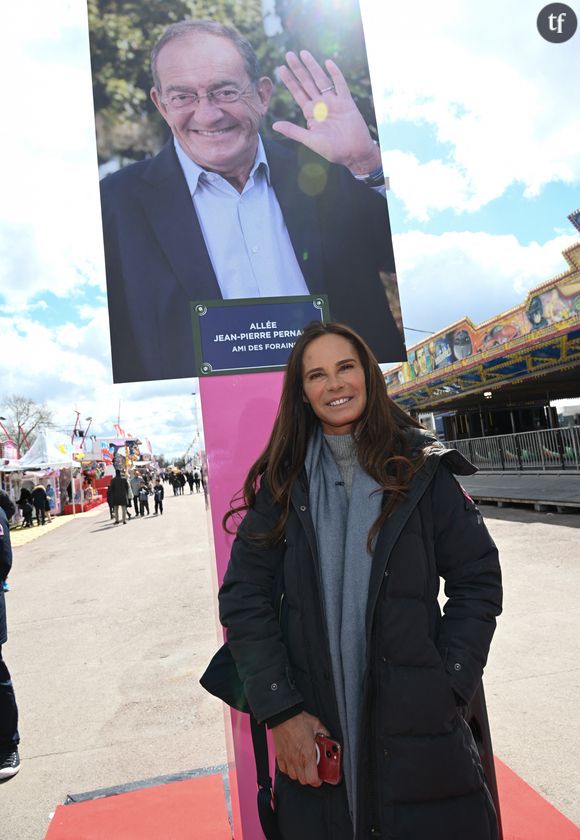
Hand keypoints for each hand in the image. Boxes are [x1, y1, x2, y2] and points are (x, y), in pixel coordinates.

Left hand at [272, 50, 380, 175]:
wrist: (354, 153)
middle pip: (307, 82)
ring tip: (303, 53)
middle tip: (289, 54)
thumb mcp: (310, 140)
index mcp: (311, 113)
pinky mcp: (347, 102)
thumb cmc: (333, 150)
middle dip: (298, 69)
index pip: (298, 93)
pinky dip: (335, 74)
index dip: (290, 81)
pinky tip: (328, 63)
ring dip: (312, 66)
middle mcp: (321, 105)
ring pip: (321, 80)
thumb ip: (293, 131)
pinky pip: (340, 85)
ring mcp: (334, 102)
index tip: (280, 68)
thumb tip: (274, 125)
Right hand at [272, 711, 329, 786]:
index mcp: (308, 754)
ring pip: (294, 776)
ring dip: (300, 773)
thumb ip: (325, 735)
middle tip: (313, 770)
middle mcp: (297, 759)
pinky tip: (293, 762)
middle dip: (310, 778)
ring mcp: (287, 758)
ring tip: (304, 766)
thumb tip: (329, 740)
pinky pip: (284, 770)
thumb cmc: (298, 720)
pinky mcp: (279, 756)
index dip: (318, 781)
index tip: (321, 777)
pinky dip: (289, 769)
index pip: (312, 779)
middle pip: (304, 781)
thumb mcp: (317, 725)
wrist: (283, 715)